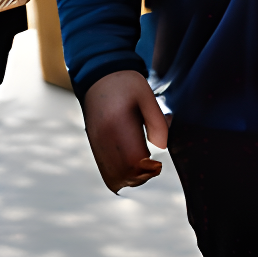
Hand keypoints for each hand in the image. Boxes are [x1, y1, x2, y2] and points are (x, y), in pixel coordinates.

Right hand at [83, 70, 168, 193]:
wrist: (100, 77)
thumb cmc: (127, 85)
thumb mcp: (148, 97)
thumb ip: (157, 123)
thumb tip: (162, 148)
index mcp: (116, 126)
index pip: (132, 162)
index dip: (149, 168)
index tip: (159, 161)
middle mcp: (103, 139)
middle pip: (123, 175)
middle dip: (143, 176)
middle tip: (155, 164)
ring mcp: (97, 145)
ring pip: (114, 179)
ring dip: (133, 179)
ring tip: (145, 165)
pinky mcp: (95, 148)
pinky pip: (107, 173)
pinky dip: (122, 177)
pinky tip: (134, 166)